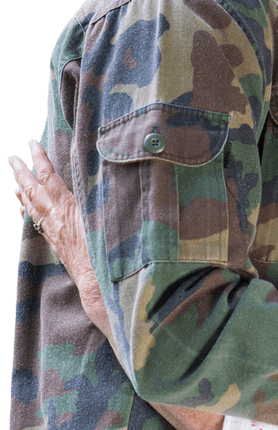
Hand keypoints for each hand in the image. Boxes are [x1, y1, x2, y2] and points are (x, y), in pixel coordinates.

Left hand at [8, 141, 110, 339]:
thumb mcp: (108, 219)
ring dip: (23, 191)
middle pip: (34, 190)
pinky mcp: (56, 245)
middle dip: (22, 172)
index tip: (32, 144)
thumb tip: (114, 177)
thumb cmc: (109, 252)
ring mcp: (54, 232)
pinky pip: (37, 224)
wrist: (99, 285)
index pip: (50, 177)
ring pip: (33, 208)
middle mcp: (57, 219)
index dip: (40, 159)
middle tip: (12, 158)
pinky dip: (29, 213)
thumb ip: (105, 199)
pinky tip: (24, 210)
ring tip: (16, 181)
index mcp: (69, 208)